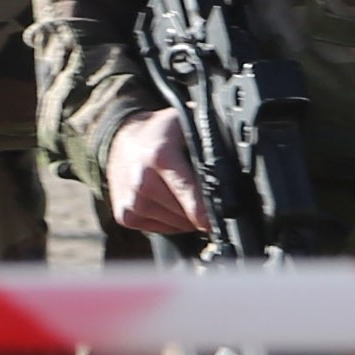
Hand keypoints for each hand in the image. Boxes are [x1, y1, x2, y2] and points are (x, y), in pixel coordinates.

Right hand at [104, 106, 206, 235]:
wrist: (121, 140)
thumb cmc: (161, 132)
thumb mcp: (186, 124)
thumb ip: (210, 144)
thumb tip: (233, 170)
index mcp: (159, 157)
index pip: (187, 191)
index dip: (204, 210)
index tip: (215, 221)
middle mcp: (141, 181)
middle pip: (186, 213)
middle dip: (201, 209)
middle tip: (202, 191)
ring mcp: (132, 202)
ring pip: (177, 225)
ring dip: (187, 216)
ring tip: (182, 193)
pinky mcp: (125, 216)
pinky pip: (162, 230)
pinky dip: (171, 220)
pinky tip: (168, 201)